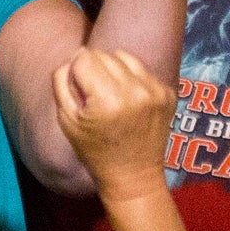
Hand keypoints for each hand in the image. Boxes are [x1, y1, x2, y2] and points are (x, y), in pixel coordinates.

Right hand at [53, 48, 174, 203]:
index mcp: (107, 100)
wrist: (133, 176)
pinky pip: (141, 70)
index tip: (78, 91)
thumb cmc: (94, 150)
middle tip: (94, 98)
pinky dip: (132, 80)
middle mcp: (135, 91)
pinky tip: (129, 103)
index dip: (75, 72)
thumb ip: (62, 82)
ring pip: (123, 56)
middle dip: (93, 70)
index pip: (84, 57)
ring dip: (113, 70)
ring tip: (112, 97)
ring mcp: (155, 91)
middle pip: (103, 54)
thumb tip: (73, 58)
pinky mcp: (167, 93)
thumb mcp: (66, 120)